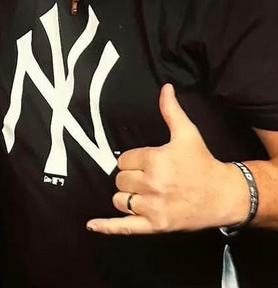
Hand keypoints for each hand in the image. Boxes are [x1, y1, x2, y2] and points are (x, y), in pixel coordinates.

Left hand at [86, 84, 248, 234]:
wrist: (225, 196)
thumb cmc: (203, 163)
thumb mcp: (187, 134)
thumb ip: (171, 111)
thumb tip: (165, 88)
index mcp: (156, 160)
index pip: (124, 160)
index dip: (133, 161)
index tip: (148, 163)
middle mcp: (152, 184)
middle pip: (120, 179)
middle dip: (130, 177)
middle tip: (149, 177)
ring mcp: (153, 207)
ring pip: (120, 199)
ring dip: (127, 197)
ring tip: (144, 193)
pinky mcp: (156, 226)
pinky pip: (124, 227)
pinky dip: (106, 226)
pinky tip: (91, 224)